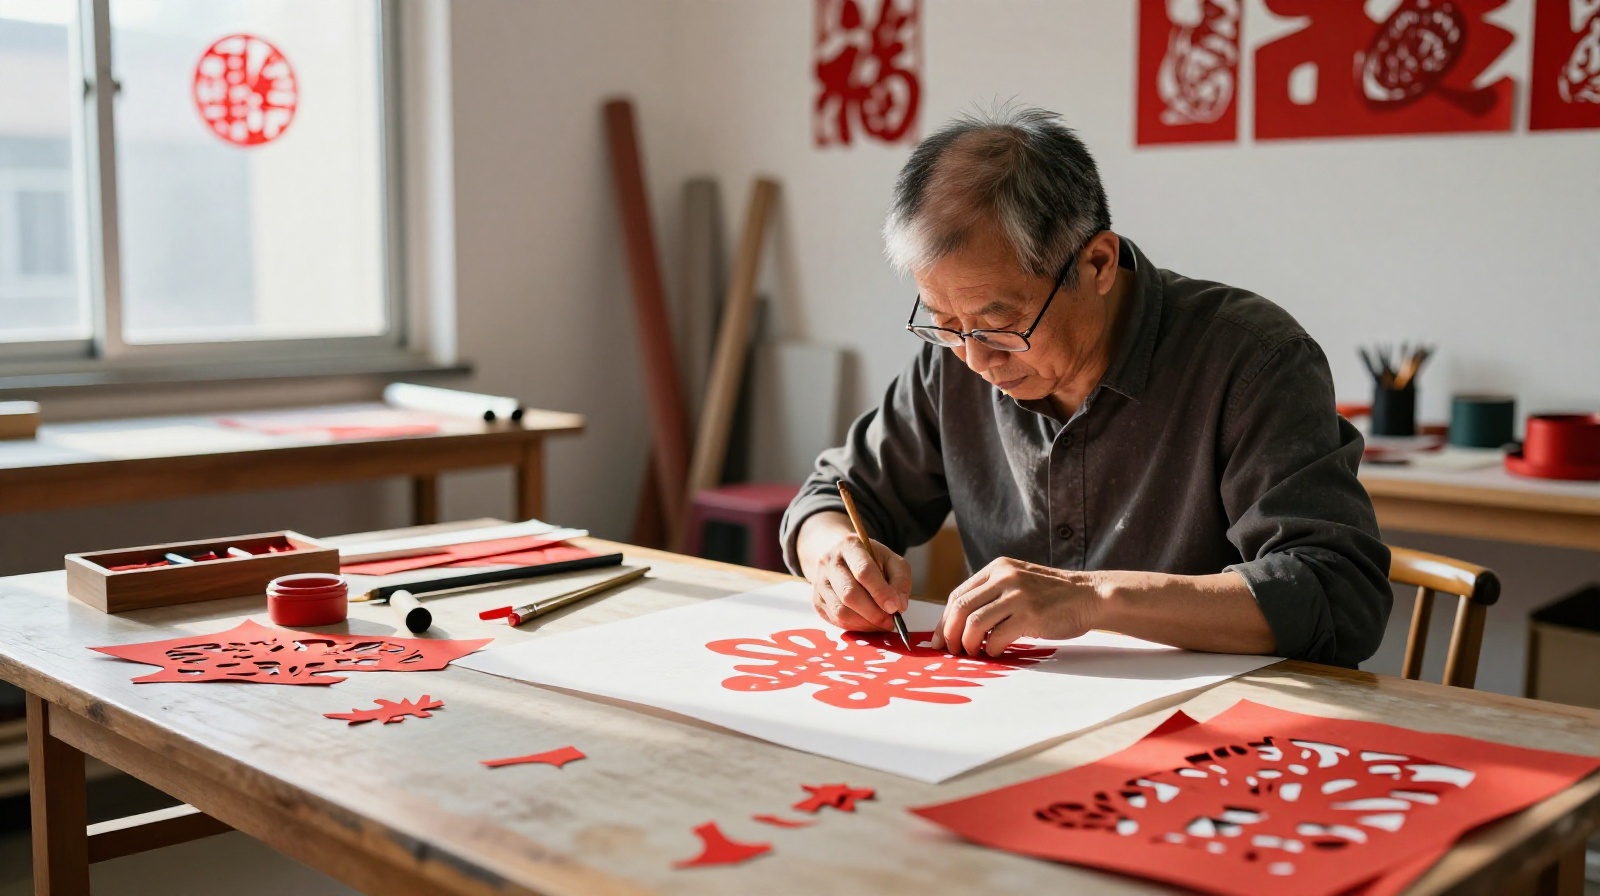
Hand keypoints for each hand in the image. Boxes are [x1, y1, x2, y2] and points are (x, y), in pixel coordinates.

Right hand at [808, 534, 912, 631]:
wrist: (841, 557)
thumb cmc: (870, 559)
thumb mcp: (892, 560)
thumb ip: (900, 580)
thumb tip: (899, 605)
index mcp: (850, 546)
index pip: (864, 571)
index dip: (880, 592)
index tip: (895, 608)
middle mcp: (829, 562)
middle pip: (849, 594)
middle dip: (873, 613)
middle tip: (890, 621)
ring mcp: (820, 582)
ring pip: (840, 610)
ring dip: (864, 623)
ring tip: (880, 623)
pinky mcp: (817, 600)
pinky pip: (835, 620)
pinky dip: (855, 626)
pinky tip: (867, 623)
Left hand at [931, 558, 1103, 655]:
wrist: (1089, 596)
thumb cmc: (1052, 596)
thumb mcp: (1018, 583)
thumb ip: (992, 594)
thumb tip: (959, 623)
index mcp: (998, 568)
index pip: (958, 595)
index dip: (944, 620)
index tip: (940, 639)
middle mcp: (1005, 577)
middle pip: (961, 609)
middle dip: (949, 634)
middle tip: (950, 651)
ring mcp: (1018, 595)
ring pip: (974, 623)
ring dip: (968, 643)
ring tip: (973, 653)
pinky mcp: (1031, 614)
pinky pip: (997, 636)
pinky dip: (990, 648)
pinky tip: (995, 652)